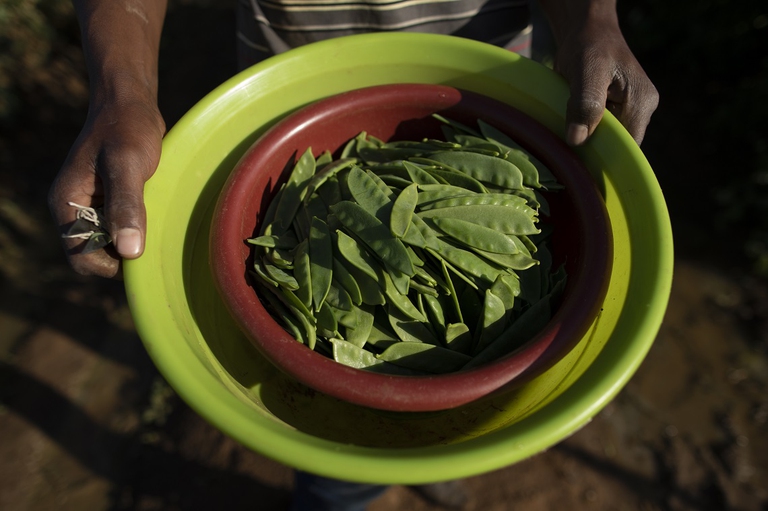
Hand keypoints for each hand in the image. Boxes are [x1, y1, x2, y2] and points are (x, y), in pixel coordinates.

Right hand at [48, 100, 164, 277]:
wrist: (130, 102)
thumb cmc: (127, 128)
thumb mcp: (128, 165)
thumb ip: (127, 206)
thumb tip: (129, 251)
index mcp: (67, 204)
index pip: (81, 258)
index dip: (110, 265)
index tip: (142, 254)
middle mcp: (75, 210)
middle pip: (96, 256)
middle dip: (123, 256)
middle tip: (154, 240)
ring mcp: (92, 206)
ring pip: (111, 244)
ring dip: (132, 242)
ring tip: (156, 225)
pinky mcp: (110, 201)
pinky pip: (121, 228)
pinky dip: (137, 229)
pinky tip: (156, 217)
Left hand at [552, 17, 658, 145]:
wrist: (585, 31)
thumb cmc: (587, 46)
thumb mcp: (585, 72)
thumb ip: (584, 104)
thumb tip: (578, 141)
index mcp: (642, 102)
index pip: (628, 146)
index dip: (606, 157)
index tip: (581, 160)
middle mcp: (642, 108)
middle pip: (619, 145)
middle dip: (596, 148)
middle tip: (570, 145)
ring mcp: (631, 108)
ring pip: (610, 138)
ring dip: (590, 139)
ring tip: (570, 132)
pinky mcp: (618, 108)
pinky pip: (604, 129)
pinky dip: (588, 130)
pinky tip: (573, 125)